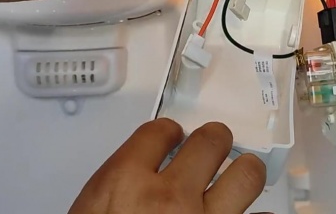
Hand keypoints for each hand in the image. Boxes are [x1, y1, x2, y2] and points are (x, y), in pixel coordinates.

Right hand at [68, 119, 266, 213]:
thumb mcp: (88, 212)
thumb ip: (116, 186)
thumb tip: (136, 173)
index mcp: (124, 185)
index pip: (158, 130)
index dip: (167, 131)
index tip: (170, 136)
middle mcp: (170, 199)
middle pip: (211, 141)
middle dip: (212, 141)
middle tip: (212, 147)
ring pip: (247, 175)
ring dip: (244, 173)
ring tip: (240, 175)